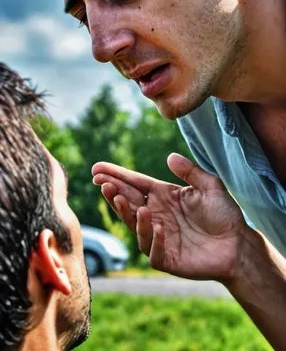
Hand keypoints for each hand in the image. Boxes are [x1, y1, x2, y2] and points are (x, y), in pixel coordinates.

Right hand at [92, 154, 246, 281]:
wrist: (239, 245)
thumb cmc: (224, 214)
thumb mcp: (210, 186)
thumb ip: (191, 172)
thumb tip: (170, 157)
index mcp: (163, 196)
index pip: (135, 184)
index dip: (116, 175)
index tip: (97, 168)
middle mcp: (156, 215)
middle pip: (129, 202)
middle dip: (114, 192)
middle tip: (103, 183)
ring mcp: (159, 237)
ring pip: (135, 226)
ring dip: (127, 213)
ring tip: (122, 198)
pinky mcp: (166, 258)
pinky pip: (153, 250)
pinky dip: (151, 238)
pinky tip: (156, 225)